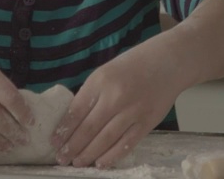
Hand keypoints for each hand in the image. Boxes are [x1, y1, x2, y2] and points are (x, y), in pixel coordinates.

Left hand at [52, 44, 182, 168]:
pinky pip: (126, 144)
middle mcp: (116, 96)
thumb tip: (73, 122)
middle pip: (88, 129)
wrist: (169, 61)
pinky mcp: (148, 122)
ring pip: (105, 140)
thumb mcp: (107, 71)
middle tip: (62, 158)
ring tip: (77, 163)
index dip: (63, 130)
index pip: (76, 111)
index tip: (54, 143)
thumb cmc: (134, 65)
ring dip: (88, 154)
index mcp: (101, 80)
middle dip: (72, 147)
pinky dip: (112, 156)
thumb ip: (92, 94)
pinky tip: (101, 162)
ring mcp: (133, 111)